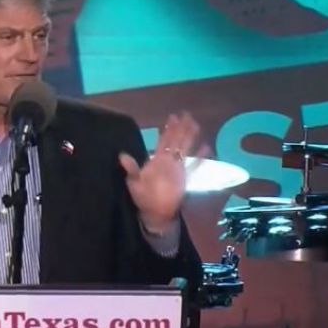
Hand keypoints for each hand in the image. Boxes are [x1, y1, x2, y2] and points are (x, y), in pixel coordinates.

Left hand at [119, 112, 208, 231]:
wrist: (155, 213)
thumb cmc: (143, 197)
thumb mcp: (134, 182)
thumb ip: (131, 169)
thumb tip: (121, 155)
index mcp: (157, 160)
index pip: (164, 141)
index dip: (168, 129)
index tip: (173, 117)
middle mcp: (168, 161)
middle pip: (176, 141)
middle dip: (181, 128)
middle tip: (186, 114)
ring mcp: (178, 169)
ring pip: (185, 149)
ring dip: (190, 138)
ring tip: (195, 125)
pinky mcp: (185, 178)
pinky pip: (194, 166)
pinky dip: (200, 157)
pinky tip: (206, 147)